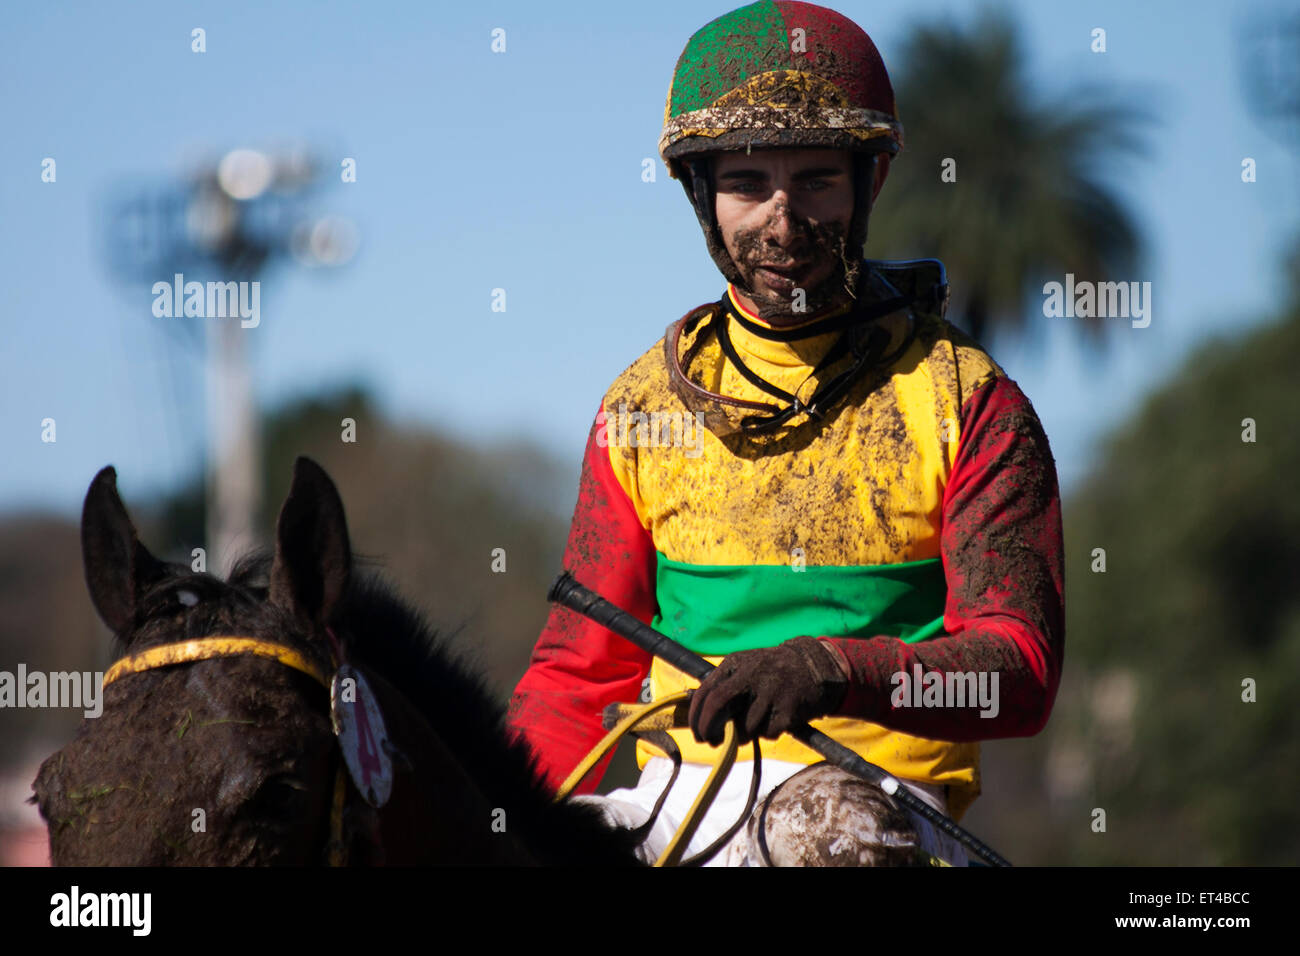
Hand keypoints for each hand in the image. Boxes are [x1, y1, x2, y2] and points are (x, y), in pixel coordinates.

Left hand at [688, 637, 848, 745]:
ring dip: (744, 735)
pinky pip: (768, 733)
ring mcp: (770, 691)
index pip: (705, 693)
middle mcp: (750, 674)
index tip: (697, 732)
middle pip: (717, 706)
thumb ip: (724, 687)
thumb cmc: (771, 672)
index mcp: (735, 664)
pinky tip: (774, 721)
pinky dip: (767, 733)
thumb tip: (701, 720)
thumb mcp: (745, 668)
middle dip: (709, 728)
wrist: (813, 664)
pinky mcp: (788, 708)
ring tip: (752, 727)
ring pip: (744, 726)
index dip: (697, 717)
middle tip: (710, 741)